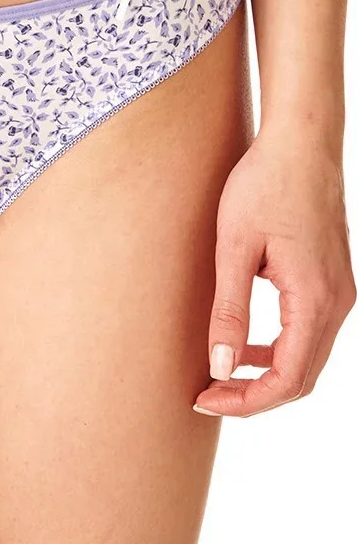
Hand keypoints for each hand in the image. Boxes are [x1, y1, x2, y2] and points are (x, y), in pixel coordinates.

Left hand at [194, 131, 355, 417]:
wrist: (301, 142)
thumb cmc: (264, 185)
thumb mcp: (234, 249)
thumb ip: (229, 312)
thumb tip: (220, 368)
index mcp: (314, 299)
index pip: (287, 379)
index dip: (246, 401)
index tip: (204, 399)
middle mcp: (337, 302)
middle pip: (301, 378)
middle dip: (253, 396)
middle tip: (206, 395)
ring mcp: (340, 292)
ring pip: (307, 358)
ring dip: (265, 375)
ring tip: (218, 376)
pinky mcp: (332, 281)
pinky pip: (309, 333)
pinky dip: (278, 350)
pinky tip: (243, 345)